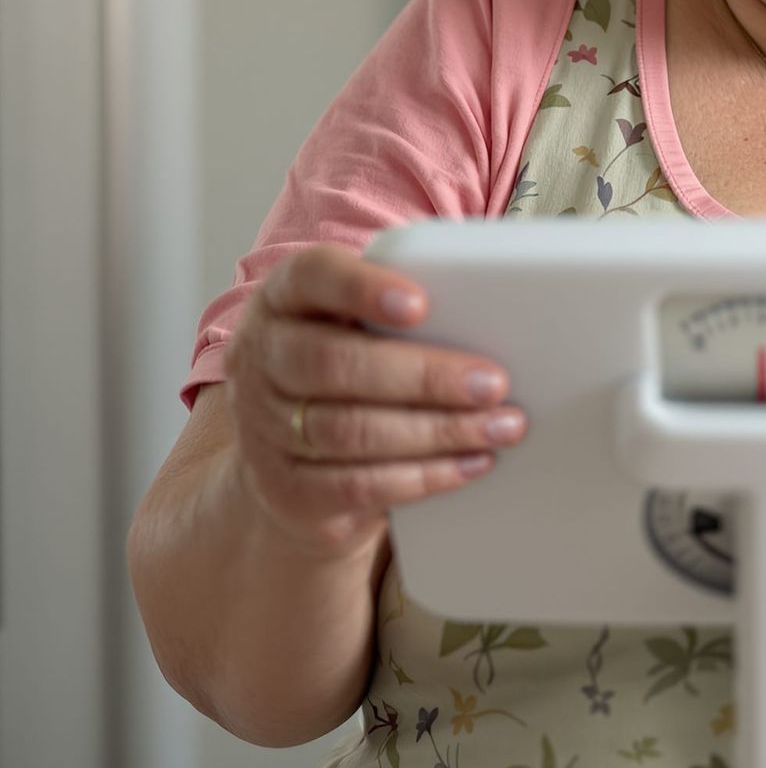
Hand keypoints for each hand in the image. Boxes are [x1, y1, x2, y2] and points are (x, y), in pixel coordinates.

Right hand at [222, 244, 528, 556]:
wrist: (287, 457)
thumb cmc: (349, 365)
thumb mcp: (359, 322)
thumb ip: (405, 309)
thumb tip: (498, 310)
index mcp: (284, 299)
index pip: (312, 276)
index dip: (362, 288)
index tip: (421, 304)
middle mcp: (263, 359)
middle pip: (335, 364)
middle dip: (425, 376)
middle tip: (493, 382)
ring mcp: (265, 429)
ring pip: (352, 431)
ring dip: (439, 430)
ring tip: (501, 425)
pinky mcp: (288, 490)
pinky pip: (359, 485)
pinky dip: (425, 475)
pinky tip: (472, 462)